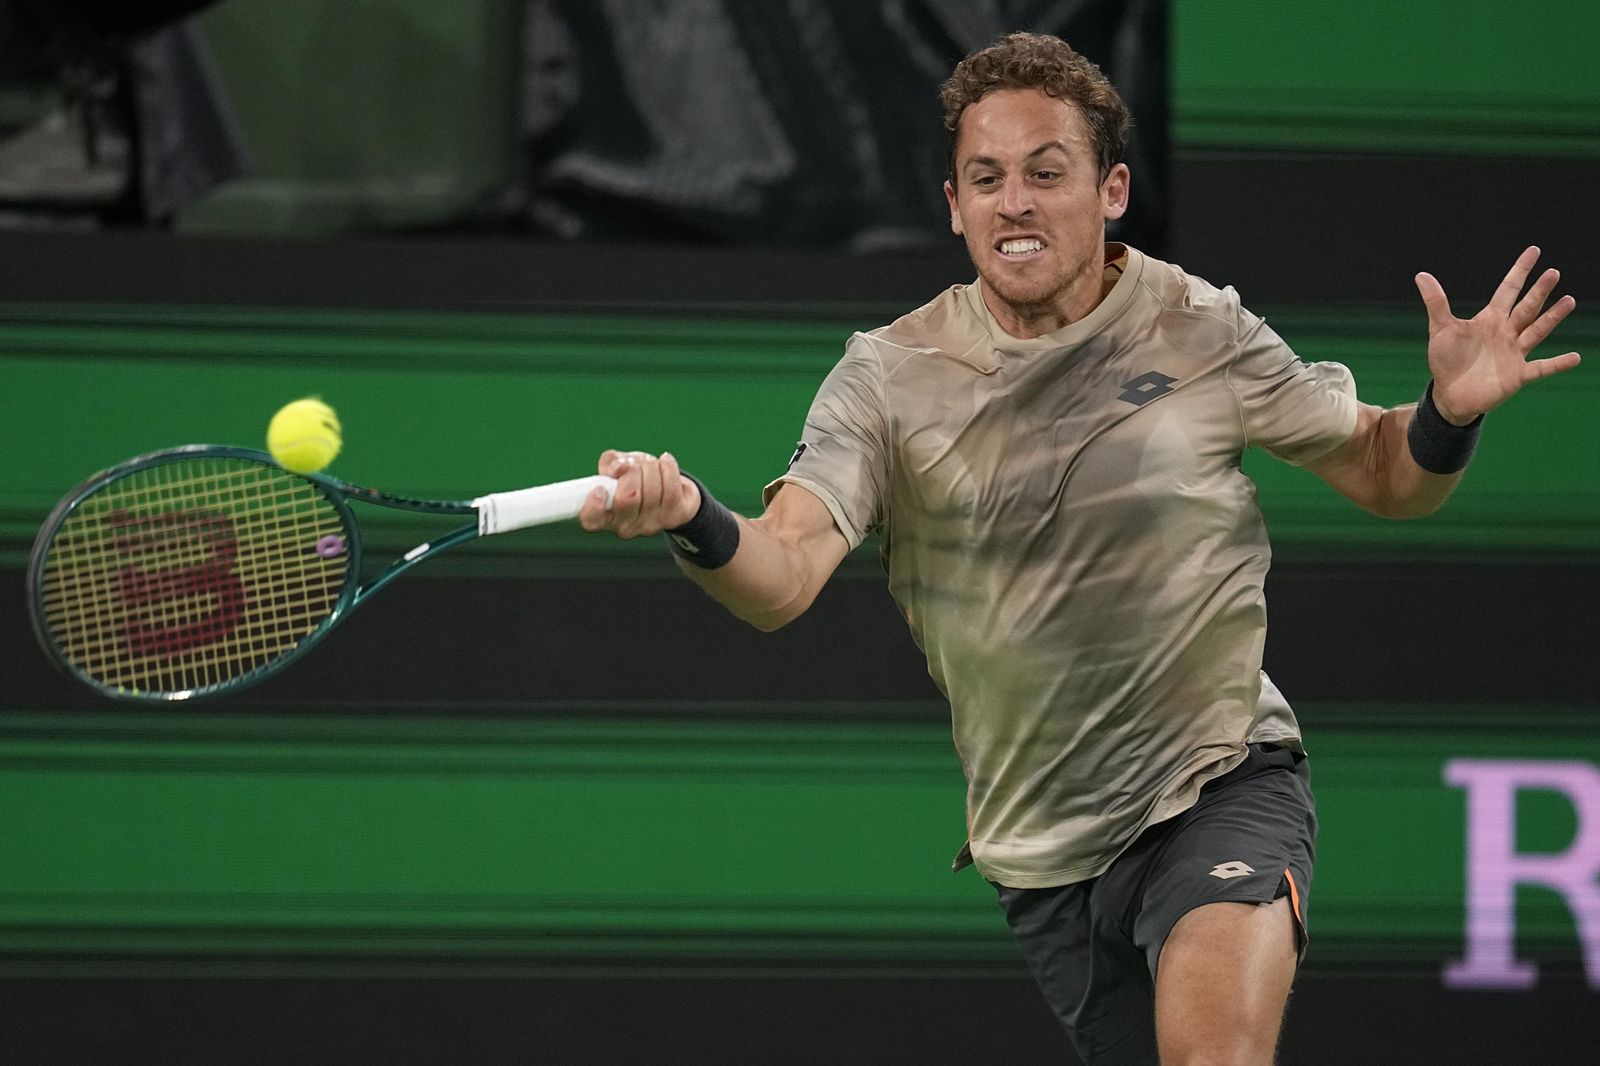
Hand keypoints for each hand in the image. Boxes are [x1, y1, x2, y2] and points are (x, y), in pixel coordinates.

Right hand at [577, 449, 700, 537]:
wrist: (670, 488)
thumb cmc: (635, 478)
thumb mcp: (616, 468)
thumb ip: (609, 464)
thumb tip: (620, 467)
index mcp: (604, 516)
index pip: (591, 520)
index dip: (594, 505)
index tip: (600, 488)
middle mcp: (626, 526)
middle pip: (628, 498)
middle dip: (632, 470)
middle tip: (633, 464)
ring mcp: (652, 525)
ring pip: (651, 489)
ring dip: (650, 466)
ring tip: (649, 464)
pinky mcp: (675, 517)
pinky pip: (671, 487)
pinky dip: (668, 467)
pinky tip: (664, 462)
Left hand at [1415, 246, 1580, 424]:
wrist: (1449, 394)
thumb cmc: (1447, 360)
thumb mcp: (1441, 329)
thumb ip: (1436, 302)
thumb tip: (1421, 275)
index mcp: (1490, 319)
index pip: (1508, 289)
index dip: (1520, 270)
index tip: (1534, 251)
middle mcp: (1507, 332)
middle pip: (1526, 307)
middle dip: (1539, 291)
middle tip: (1553, 273)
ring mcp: (1514, 353)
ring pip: (1537, 331)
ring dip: (1552, 317)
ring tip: (1569, 301)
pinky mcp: (1517, 375)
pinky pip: (1541, 368)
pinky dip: (1557, 364)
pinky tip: (1575, 357)